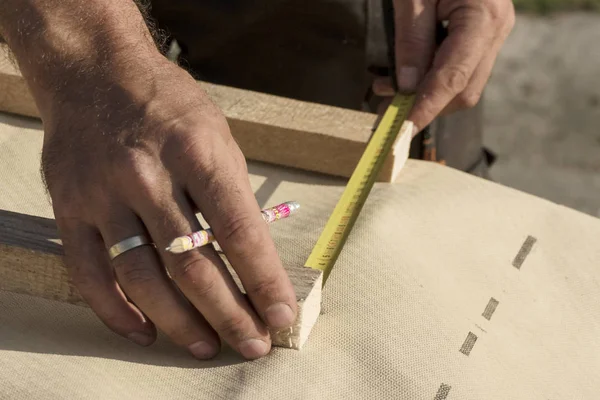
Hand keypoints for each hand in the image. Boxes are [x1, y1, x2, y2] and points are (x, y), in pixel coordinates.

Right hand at [38, 54, 298, 358]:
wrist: (96, 73)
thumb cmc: (169, 106)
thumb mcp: (217, 136)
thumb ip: (231, 196)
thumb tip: (251, 261)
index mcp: (196, 153)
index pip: (239, 232)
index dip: (263, 281)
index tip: (280, 315)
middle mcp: (148, 176)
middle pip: (192, 265)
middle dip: (228, 313)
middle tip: (251, 344)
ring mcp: (103, 194)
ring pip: (142, 278)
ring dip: (179, 323)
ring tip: (206, 346)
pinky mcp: (70, 208)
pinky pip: (90, 274)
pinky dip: (117, 312)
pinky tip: (145, 332)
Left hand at [373, 0, 514, 133]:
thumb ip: (411, 40)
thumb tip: (407, 87)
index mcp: (483, 17)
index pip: (454, 78)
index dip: (428, 107)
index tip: (404, 129)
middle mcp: (496, 30)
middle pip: (463, 90)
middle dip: (426, 106)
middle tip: (388, 111)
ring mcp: (493, 33)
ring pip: (462, 84)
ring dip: (425, 95)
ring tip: (387, 89)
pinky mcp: (482, 34)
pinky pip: (459, 69)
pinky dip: (431, 80)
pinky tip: (404, 76)